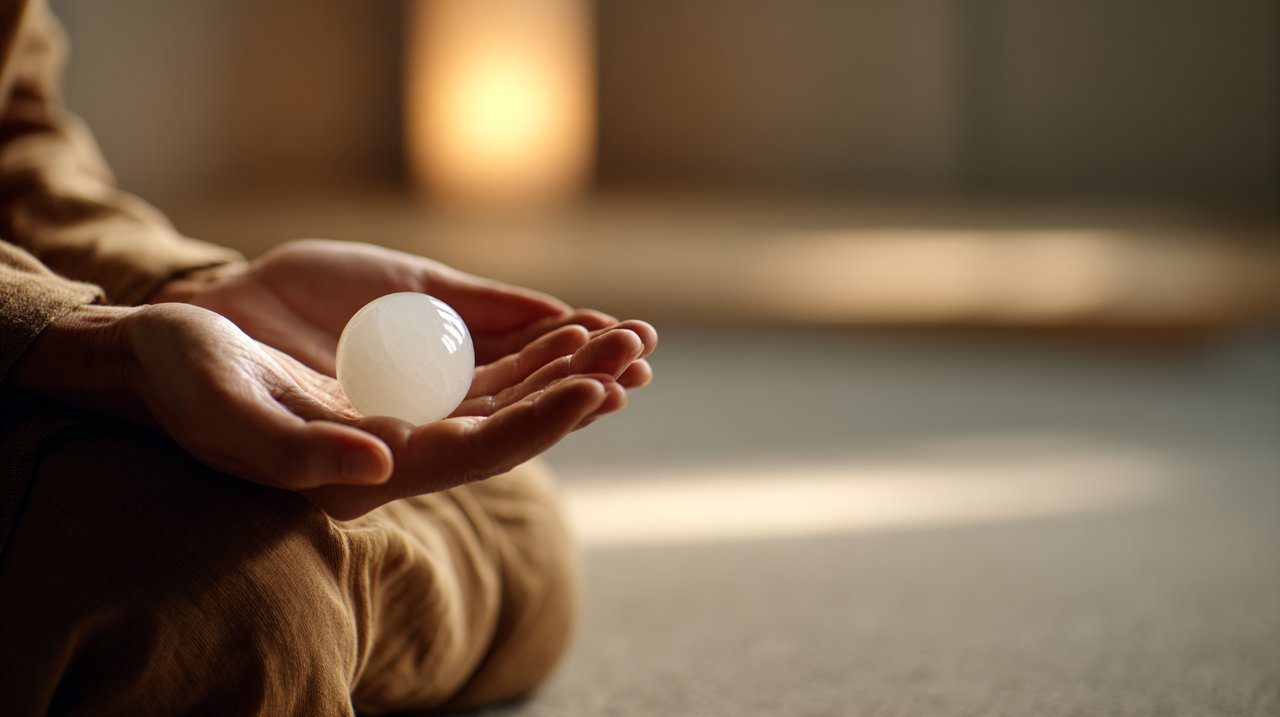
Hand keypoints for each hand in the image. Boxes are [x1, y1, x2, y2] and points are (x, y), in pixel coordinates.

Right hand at [7, 302, 633, 518]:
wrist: (176, 351)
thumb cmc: (192, 389)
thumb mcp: (229, 416)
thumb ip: (299, 451)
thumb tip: (382, 465)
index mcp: (376, 466)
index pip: (479, 452)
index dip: (540, 424)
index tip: (595, 390)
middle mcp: (410, 438)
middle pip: (514, 418)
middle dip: (578, 386)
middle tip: (636, 353)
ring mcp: (416, 397)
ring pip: (512, 386)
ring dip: (570, 361)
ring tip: (630, 334)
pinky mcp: (412, 359)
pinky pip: (488, 352)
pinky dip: (534, 335)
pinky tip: (576, 316)